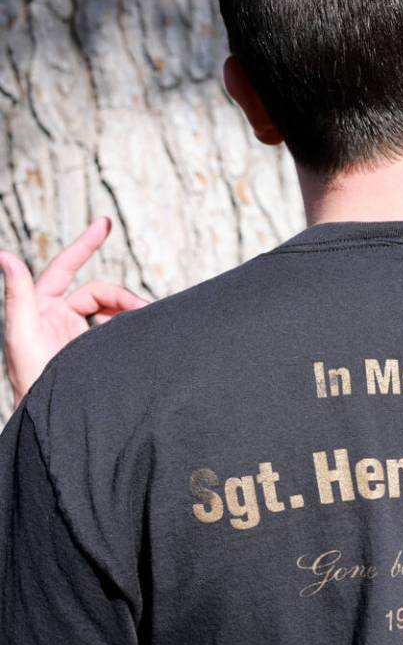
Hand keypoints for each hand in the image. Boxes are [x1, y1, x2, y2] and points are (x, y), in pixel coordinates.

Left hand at [0, 218, 148, 403]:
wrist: (51, 422)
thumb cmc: (29, 382)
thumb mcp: (20, 336)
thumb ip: (17, 295)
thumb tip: (4, 254)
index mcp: (39, 307)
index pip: (65, 267)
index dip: (84, 244)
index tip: (105, 223)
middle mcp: (56, 317)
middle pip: (97, 292)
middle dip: (122, 296)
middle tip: (146, 310)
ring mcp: (76, 334)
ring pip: (110, 311)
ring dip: (128, 314)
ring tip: (145, 327)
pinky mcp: (92, 352)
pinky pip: (115, 331)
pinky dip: (129, 330)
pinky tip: (139, 339)